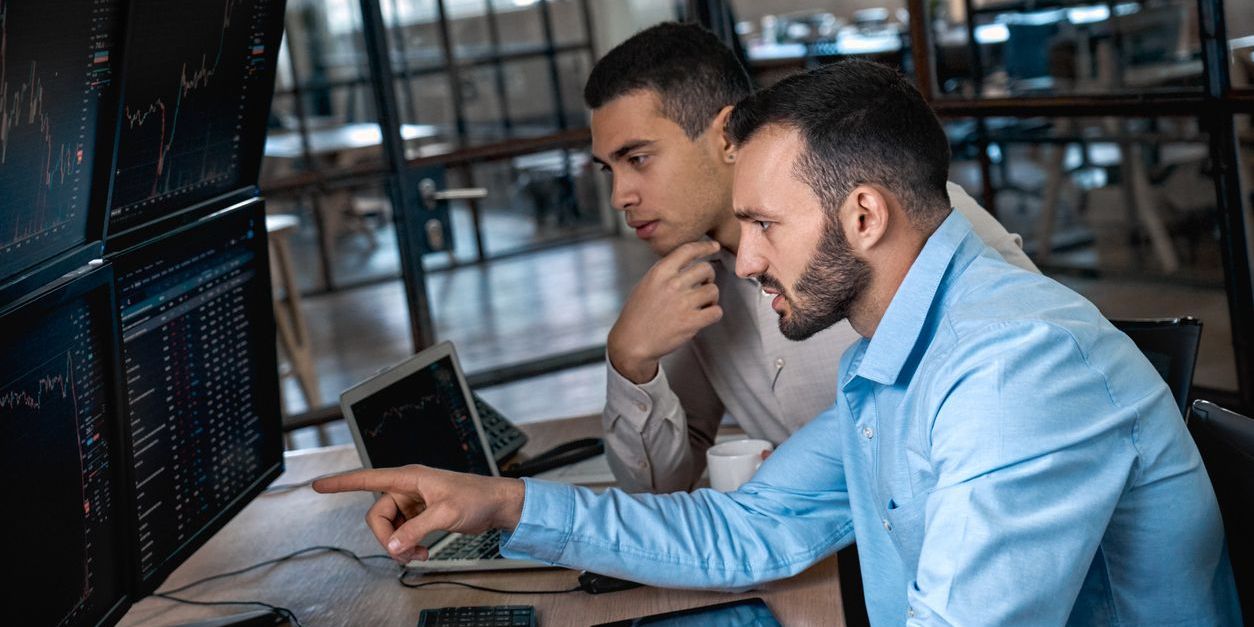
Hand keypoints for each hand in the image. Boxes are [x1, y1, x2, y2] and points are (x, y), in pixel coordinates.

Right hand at [312, 465, 524, 562]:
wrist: (497, 505)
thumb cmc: (477, 497)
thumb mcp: (446, 513)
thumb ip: (417, 529)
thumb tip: (394, 545)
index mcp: (410, 478)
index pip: (368, 478)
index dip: (342, 483)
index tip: (319, 485)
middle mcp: (408, 488)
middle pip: (377, 516)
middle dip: (387, 539)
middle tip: (404, 554)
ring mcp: (413, 503)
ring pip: (389, 528)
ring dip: (399, 546)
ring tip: (419, 555)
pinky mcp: (420, 516)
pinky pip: (402, 534)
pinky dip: (408, 547)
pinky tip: (423, 552)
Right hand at [608, 240, 723, 382]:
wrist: (632, 342)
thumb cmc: (637, 314)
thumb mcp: (646, 284)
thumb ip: (666, 272)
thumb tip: (687, 264)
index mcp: (660, 272)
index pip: (688, 250)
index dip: (705, 247)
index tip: (714, 246)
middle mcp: (673, 284)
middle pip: (706, 269)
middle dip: (709, 277)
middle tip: (703, 286)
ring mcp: (683, 303)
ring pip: (713, 290)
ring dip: (711, 298)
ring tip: (701, 304)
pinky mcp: (691, 322)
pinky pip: (716, 311)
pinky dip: (713, 313)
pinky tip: (704, 316)